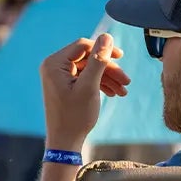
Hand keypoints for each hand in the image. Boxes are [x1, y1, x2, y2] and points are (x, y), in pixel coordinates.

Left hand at [40, 34, 128, 149]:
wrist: (65, 143)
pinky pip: (85, 78)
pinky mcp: (65, 86)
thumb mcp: (90, 86)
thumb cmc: (75, 116)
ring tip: (124, 91)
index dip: (104, 49)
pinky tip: (114, 93)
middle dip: (108, 69)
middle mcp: (53, 67)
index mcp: (54, 63)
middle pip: (88, 58)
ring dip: (108, 78)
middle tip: (127, 81)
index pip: (83, 46)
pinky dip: (100, 84)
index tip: (122, 57)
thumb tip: (107, 37)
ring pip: (89, 69)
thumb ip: (99, 60)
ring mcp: (59, 77)